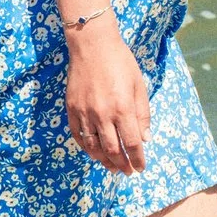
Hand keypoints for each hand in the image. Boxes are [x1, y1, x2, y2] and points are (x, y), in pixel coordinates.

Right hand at [64, 21, 152, 175]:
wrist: (92, 44)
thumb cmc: (121, 62)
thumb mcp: (139, 85)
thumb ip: (143, 114)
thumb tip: (145, 139)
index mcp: (123, 108)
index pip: (132, 144)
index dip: (137, 159)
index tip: (140, 167)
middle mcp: (103, 114)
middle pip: (112, 150)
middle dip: (122, 165)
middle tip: (127, 172)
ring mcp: (85, 112)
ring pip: (93, 147)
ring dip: (104, 161)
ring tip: (112, 167)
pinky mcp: (72, 108)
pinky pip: (77, 135)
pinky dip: (86, 148)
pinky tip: (93, 153)